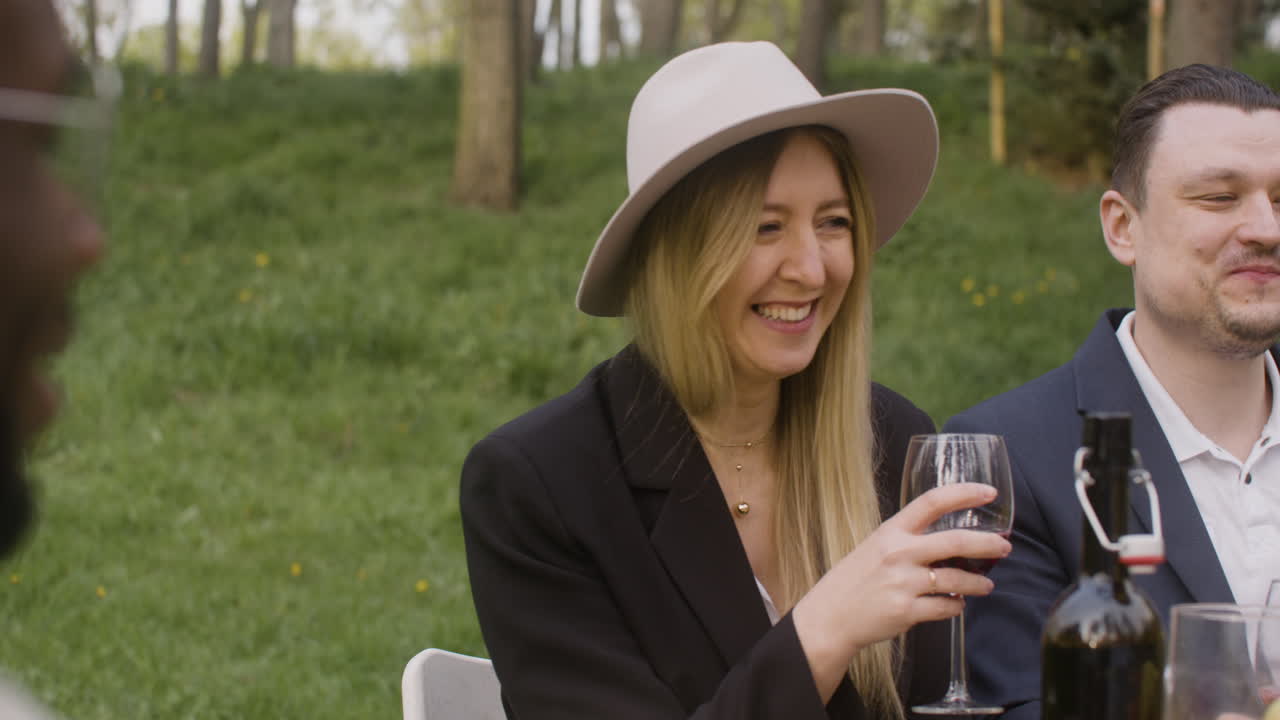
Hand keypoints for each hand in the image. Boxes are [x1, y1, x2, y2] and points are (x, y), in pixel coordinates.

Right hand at [792, 482, 1010, 698]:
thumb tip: (951, 543)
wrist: (831, 615)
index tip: (988, 492)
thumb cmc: (855, 579)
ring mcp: (903, 583)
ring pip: (957, 580)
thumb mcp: (876, 547)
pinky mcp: (906, 611)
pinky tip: (957, 604)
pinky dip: (957, 607)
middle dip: (987, 544)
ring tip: (985, 586)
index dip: (964, 493)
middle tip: (1004, 547)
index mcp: (891, 531)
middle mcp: (898, 553)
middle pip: (955, 542)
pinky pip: (945, 608)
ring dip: (977, 584)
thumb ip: (908, 541)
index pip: (932, 502)